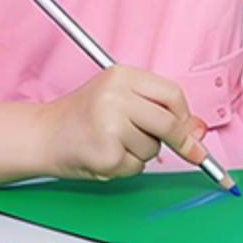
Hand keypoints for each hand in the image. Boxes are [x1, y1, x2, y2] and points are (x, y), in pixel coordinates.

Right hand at [35, 65, 207, 180]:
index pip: (172, 93)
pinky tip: (106, 155)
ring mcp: (111, 124)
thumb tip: (198, 130)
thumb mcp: (119, 100)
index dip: (186, 116)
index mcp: (121, 75)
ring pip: (153, 148)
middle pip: (169, 122)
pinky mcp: (107, 153)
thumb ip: (157, 110)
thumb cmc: (82, 117)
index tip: (191, 131)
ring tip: (115, 143)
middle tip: (190, 152)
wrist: (43, 135)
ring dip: (142, 153)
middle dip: (182, 142)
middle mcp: (116, 96)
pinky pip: (136, 167)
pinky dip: (127, 167)